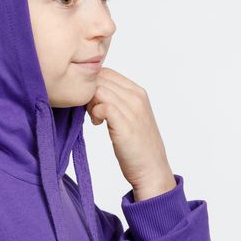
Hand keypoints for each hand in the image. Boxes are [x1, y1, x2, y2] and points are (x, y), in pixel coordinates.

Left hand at [85, 67, 175, 198]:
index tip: (91, 102)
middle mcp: (137, 97)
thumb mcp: (129, 116)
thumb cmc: (137, 146)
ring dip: (90, 103)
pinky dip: (95, 113)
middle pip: (101, 79)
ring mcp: (132, 110)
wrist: (151, 169)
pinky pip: (103, 107)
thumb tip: (93, 94)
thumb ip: (116, 102)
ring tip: (95, 118)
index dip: (92, 84)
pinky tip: (98, 124)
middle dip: (89, 93)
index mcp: (138, 92)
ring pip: (99, 91)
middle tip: (90, 111)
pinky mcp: (125, 125)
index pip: (107, 72)